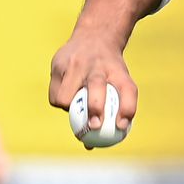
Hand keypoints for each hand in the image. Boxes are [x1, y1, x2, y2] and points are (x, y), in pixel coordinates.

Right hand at [48, 31, 137, 148]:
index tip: (121, 127)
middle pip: (97, 87)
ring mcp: (77, 63)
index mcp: (118, 71)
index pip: (128, 89)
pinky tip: (66, 96)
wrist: (94, 36)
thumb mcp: (118, 82)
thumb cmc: (109, 69)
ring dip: (69, 109)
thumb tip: (90, 147)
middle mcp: (98, 65)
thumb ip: (108, 112)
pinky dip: (60, 102)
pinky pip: (55, 95)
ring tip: (74, 106)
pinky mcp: (58, 63)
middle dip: (95, 108)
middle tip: (94, 126)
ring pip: (67, 97)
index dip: (127, 109)